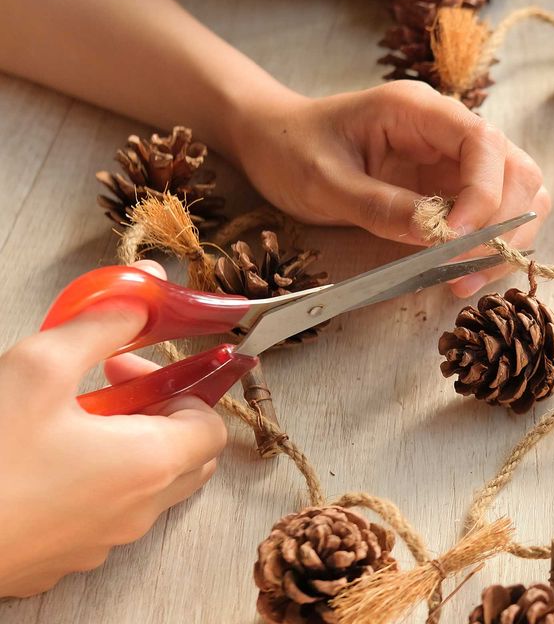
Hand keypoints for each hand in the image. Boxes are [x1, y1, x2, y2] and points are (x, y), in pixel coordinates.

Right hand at [0, 261, 225, 597]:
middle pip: (185, 459)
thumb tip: (142, 293)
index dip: (182, 388)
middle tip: (106, 388)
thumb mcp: (40, 366)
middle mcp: (137, 512)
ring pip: (142, 490)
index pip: (212, 426)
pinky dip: (90, 484)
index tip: (131, 369)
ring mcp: (100, 543)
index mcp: (150, 464)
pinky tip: (39, 461)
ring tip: (66, 419)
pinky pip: (99, 517)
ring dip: (124, 448)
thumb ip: (102, 324)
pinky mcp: (61, 560)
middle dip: (158, 415)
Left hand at [223, 81, 550, 297]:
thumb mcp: (324, 181)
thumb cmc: (291, 149)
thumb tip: (437, 236)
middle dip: (502, 225)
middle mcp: (449, 131)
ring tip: (463, 279)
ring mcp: (455, 161)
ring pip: (518, 197)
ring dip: (504, 241)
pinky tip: (461, 272)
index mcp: (419, 111)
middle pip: (517, 171)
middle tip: (463, 271)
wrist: (272, 142)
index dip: (484, 195)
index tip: (454, 239)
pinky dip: (489, 248)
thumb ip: (381, 206)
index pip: (484, 144)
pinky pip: (493, 218)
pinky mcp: (453, 190)